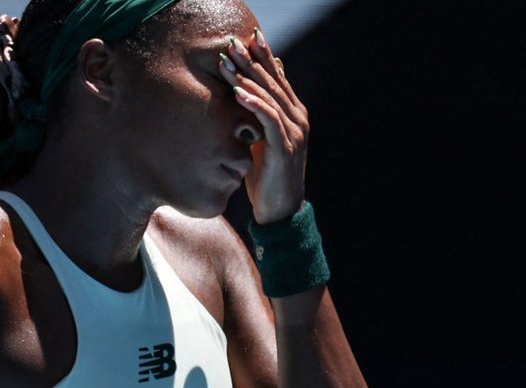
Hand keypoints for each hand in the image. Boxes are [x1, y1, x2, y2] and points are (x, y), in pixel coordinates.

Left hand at [220, 27, 308, 223]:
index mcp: (293, 114)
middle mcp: (298, 118)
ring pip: (270, 97)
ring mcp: (295, 132)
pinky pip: (269, 120)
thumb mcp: (260, 141)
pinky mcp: (285, 148)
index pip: (277, 78)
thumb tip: (245, 94)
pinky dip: (254, 104)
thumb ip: (258, 118)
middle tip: (231, 43)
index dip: (262, 57)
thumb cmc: (266, 176)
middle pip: (273, 82)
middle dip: (250, 61)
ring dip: (247, 79)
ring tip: (227, 63)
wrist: (279, 210)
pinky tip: (238, 93)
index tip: (243, 38)